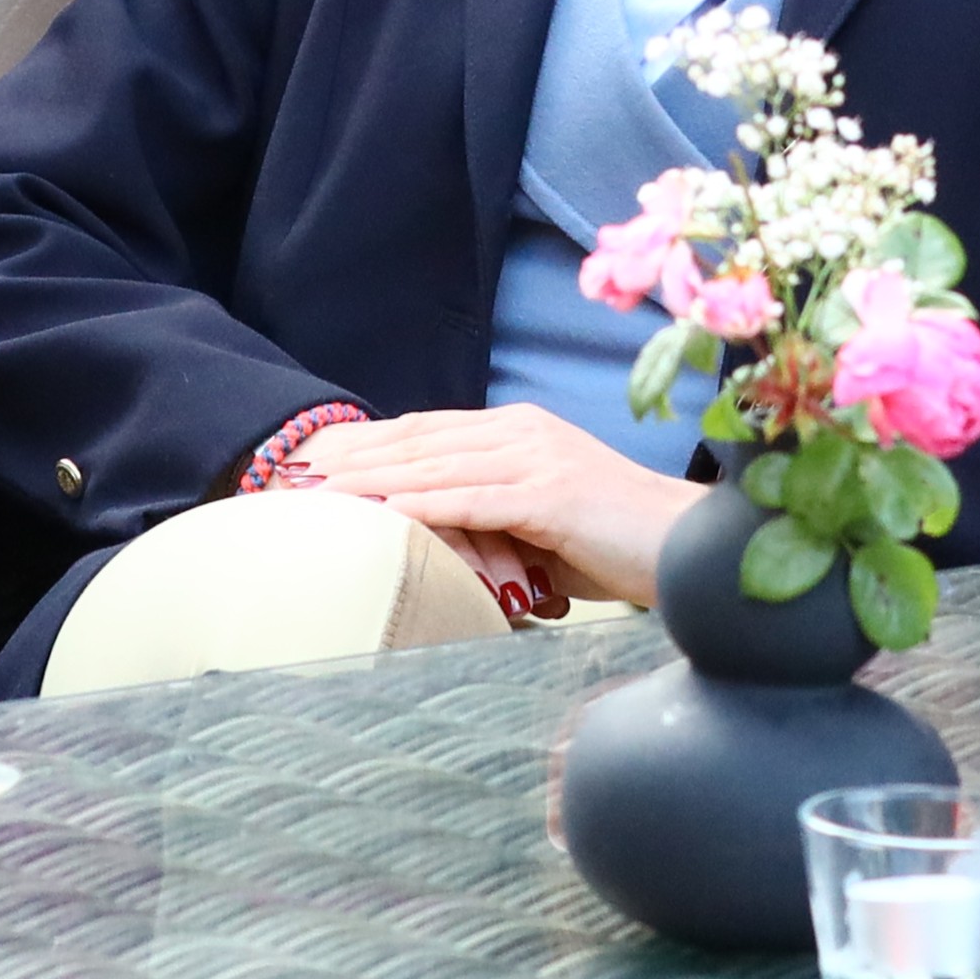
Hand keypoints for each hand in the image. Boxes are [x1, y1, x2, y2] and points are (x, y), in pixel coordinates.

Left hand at [293, 407, 705, 611]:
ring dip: (368, 481)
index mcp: (518, 431)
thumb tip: (435, 540)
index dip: (365, 443)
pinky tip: (381, 514)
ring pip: (433, 465)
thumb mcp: (541, 522)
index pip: (424, 431)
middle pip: (417, 440)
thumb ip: (491, 516)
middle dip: (350, 457)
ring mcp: (535, 458)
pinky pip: (469, 499)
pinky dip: (420, 505)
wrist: (690, 547)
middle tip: (288, 475)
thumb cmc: (616, 546)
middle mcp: (521, 431)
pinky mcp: (549, 494)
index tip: (309, 461)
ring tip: (315, 496)